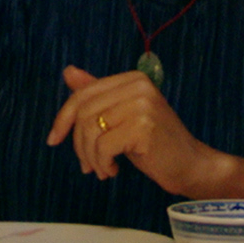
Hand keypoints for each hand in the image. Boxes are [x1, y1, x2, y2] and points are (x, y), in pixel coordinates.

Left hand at [47, 65, 216, 189]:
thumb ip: (97, 95)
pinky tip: (113, 170)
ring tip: (101, 169)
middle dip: (78, 144)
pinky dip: (103, 164)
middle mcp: (138, 86)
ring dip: (91, 157)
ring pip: (92, 130)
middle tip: (87, 165)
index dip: (63, 118)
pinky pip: (104, 147)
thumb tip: (68, 72)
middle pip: (84, 113)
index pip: (83, 94)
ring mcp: (143, 104)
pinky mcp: (144, 126)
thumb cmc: (154, 144)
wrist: (190, 165)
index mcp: (132, 79)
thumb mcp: (122, 117)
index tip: (54, 139)